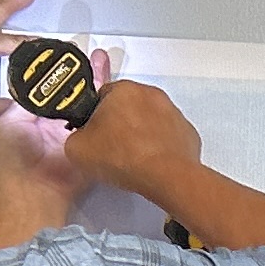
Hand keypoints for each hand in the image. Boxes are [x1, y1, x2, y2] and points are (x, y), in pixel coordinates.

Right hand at [73, 80, 200, 196]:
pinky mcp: (188, 132)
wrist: (166, 176)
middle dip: (119, 124)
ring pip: (150, 120)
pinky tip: (153, 164)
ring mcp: (174, 112)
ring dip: (142, 134)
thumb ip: (75, 137)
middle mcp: (151, 93)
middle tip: (111, 149)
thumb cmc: (122, 157)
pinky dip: (161, 147)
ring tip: (133, 160)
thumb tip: (83, 140)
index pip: (101, 96)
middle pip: (128, 107)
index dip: (94, 116)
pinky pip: (169, 137)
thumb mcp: (77, 149)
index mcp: (123, 89)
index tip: (93, 134)